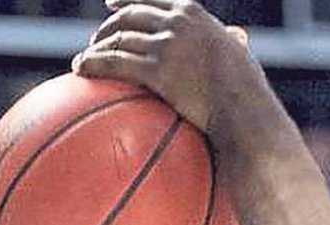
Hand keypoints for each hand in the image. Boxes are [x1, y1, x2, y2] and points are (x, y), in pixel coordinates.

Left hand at [73, 0, 255, 141]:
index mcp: (194, 14)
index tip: (110, 4)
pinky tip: (80, 70)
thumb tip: (238, 36)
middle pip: (128, 17)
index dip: (126, 0)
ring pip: (117, 39)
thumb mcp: (241, 52)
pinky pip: (113, 62)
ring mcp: (165, 45)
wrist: (245, 109)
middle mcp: (176, 23)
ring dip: (94, 49)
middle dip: (107, 28)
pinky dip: (93, 64)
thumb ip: (232, 40)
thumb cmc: (248, 89)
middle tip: (96, 42)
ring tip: (82, 61)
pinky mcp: (155, 70)